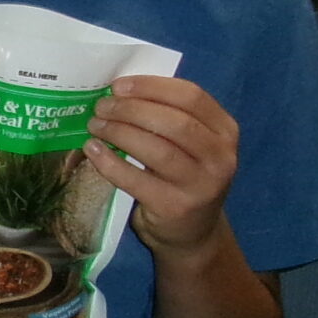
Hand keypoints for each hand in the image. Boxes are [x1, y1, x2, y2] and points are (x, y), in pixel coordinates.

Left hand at [86, 76, 236, 257]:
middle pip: (174, 122)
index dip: (152, 87)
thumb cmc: (182, 175)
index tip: (118, 86)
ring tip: (95, 126)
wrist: (191, 231)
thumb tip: (120, 90)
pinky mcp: (176, 207)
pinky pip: (137, 180)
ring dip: (119, 132)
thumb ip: (167, 115)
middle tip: (101, 107)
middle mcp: (220, 157)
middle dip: (132, 109)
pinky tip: (92, 150)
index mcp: (226, 131)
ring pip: (157, 150)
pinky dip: (110, 162)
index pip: (191, 97)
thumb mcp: (189, 144)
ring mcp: (201, 184)